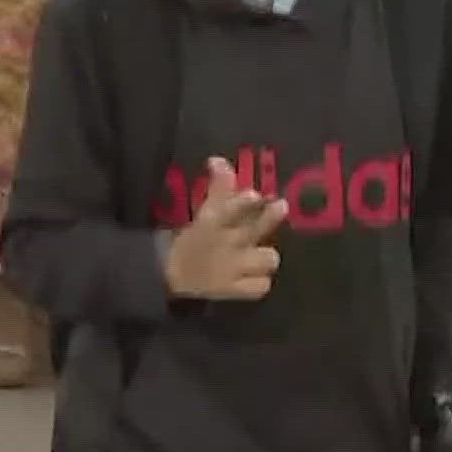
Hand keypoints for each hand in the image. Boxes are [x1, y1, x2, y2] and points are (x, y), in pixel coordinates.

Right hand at [163, 157, 288, 300]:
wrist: (170, 273)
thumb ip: (218, 185)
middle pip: (254, 230)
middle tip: (280, 206)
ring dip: (266, 254)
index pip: (226, 209)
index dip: (242, 202)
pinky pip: (260, 286)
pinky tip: (256, 275)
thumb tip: (219, 160)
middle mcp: (226, 244)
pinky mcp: (234, 291)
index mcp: (212, 222)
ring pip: (267, 258)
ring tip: (263, 251)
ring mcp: (232, 270)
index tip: (254, 194)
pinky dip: (259, 281)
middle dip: (269, 218)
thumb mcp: (205, 210)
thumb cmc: (194, 237)